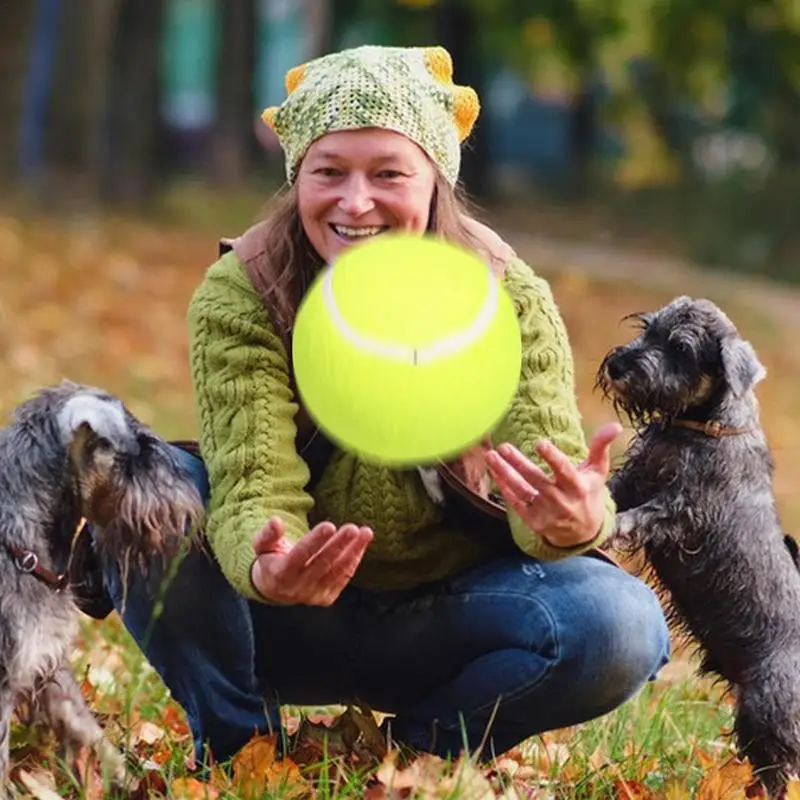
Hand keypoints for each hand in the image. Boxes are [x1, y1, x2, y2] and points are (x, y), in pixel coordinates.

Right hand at [250, 517, 373, 605]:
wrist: (275, 590)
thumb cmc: (270, 561)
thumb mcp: (262, 547)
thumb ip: (268, 534)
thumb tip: (276, 521)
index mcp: (281, 574)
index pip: (300, 555)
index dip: (315, 541)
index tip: (329, 526)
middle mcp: (298, 588)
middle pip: (323, 563)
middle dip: (339, 545)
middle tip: (352, 528)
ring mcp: (314, 595)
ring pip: (337, 571)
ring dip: (353, 551)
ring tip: (365, 532)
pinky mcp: (326, 598)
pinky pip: (343, 577)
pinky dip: (354, 560)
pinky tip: (361, 543)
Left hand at [486, 422, 621, 548]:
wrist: (583, 532)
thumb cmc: (588, 492)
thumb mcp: (597, 471)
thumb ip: (601, 447)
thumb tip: (615, 425)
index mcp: (578, 487)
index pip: (564, 471)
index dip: (552, 458)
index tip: (539, 443)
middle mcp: (562, 501)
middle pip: (537, 480)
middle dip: (518, 463)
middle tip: (503, 447)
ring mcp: (547, 513)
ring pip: (522, 491)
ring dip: (505, 473)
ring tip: (491, 456)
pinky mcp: (534, 522)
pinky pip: (516, 503)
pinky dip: (505, 488)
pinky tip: (495, 472)